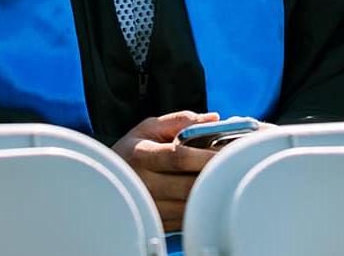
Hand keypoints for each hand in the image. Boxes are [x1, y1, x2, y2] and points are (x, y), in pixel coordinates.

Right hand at [112, 110, 218, 231]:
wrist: (107, 181)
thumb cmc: (133, 150)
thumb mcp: (149, 128)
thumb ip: (181, 120)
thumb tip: (212, 119)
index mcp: (140, 155)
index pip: (177, 157)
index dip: (204, 155)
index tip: (228, 151)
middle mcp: (142, 184)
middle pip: (187, 185)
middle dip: (214, 175)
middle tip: (236, 165)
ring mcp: (148, 207)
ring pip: (189, 206)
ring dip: (211, 193)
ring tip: (227, 177)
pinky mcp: (156, 223)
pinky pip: (186, 218)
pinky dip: (201, 206)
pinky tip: (211, 192)